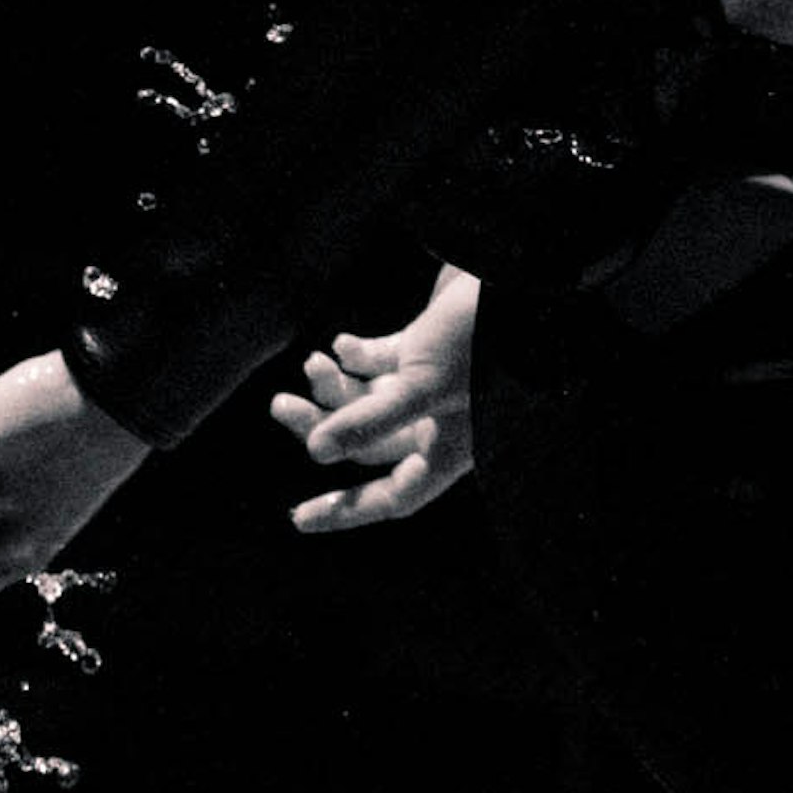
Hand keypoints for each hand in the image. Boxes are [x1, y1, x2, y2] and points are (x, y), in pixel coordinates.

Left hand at [271, 266, 479, 536]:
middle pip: (366, 444)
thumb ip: (370, 421)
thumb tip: (316, 453)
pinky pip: (379, 362)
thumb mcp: (423, 385)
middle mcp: (438, 423)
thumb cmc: (480, 336)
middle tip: (281, 406)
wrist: (511, 275)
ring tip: (311, 364)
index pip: (393, 494)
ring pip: (367, 402)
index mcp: (449, 448)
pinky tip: (339, 346)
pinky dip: (355, 356)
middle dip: (322, 428)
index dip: (347, 510)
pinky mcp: (426, 347)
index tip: (298, 517)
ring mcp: (430, 385)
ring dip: (332, 388)